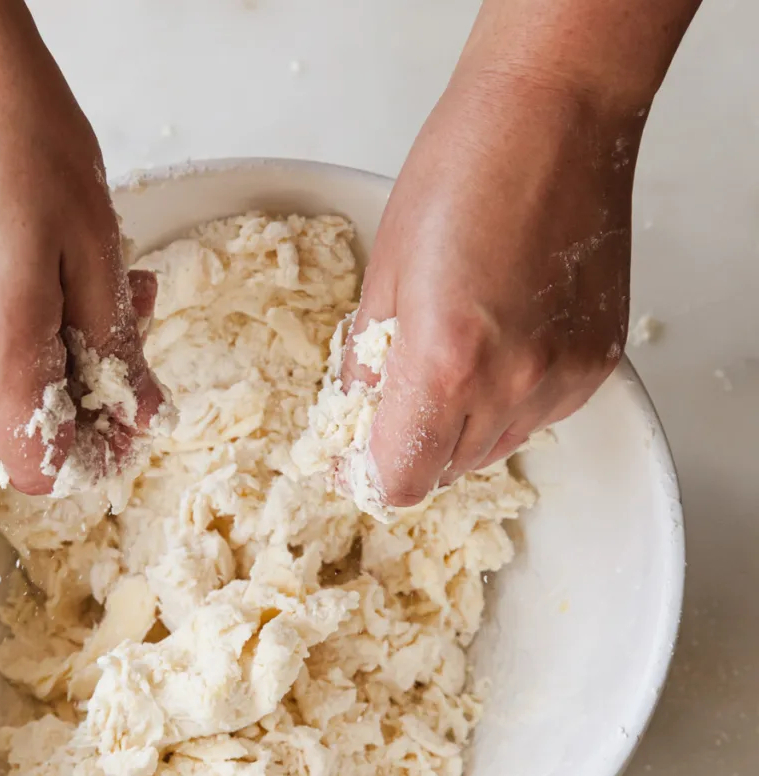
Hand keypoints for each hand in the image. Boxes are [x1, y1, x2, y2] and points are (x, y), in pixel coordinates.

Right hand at [0, 0, 162, 492]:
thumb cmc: (21, 131)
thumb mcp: (97, 247)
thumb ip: (116, 346)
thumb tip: (140, 411)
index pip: (38, 467)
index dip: (88, 456)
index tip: (120, 418)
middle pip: (22, 409)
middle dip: (81, 373)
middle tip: (124, 308)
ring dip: (44, 333)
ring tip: (76, 260)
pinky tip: (18, 245)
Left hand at [344, 64, 644, 506]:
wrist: (554, 118)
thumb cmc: (461, 174)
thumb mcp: (383, 275)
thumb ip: (366, 365)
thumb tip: (355, 417)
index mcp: (445, 365)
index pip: (401, 480)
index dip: (369, 477)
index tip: (354, 458)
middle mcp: (511, 386)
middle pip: (445, 472)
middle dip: (410, 449)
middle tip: (394, 402)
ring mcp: (562, 378)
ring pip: (493, 450)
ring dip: (459, 430)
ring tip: (451, 362)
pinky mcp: (597, 364)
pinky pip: (537, 418)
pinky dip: (507, 404)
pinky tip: (498, 348)